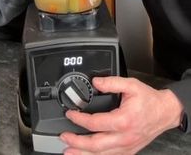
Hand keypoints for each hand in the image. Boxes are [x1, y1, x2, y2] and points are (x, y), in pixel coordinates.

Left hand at [61, 76, 183, 154]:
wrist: (165, 112)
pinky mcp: (129, 150)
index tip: (70, 114)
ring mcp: (126, 146)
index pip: (95, 123)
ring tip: (69, 152)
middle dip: (77, 143)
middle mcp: (124, 137)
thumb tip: (96, 82)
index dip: (79, 120)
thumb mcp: (131, 85)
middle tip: (64, 137)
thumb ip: (112, 82)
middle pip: (95, 145)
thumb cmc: (149, 100)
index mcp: (123, 120)